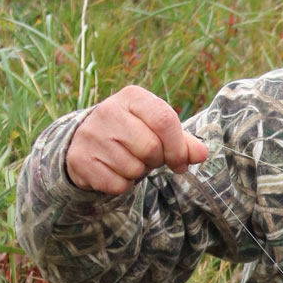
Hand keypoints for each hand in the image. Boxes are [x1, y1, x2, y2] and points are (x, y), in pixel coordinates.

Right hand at [65, 85, 208, 194]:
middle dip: (157, 160)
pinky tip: (115, 170)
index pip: (165, 120)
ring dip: (139, 173)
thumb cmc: (134, 133)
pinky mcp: (80, 159)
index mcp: (132, 97)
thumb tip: (202, 153)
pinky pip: (118, 185)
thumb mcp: (159, 130)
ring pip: (133, 169)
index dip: (178, 147)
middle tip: (149, 157)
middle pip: (151, 148)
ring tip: (129, 159)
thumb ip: (183, 141)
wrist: (88, 140)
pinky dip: (123, 185)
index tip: (179, 161)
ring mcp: (91, 135)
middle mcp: (108, 111)